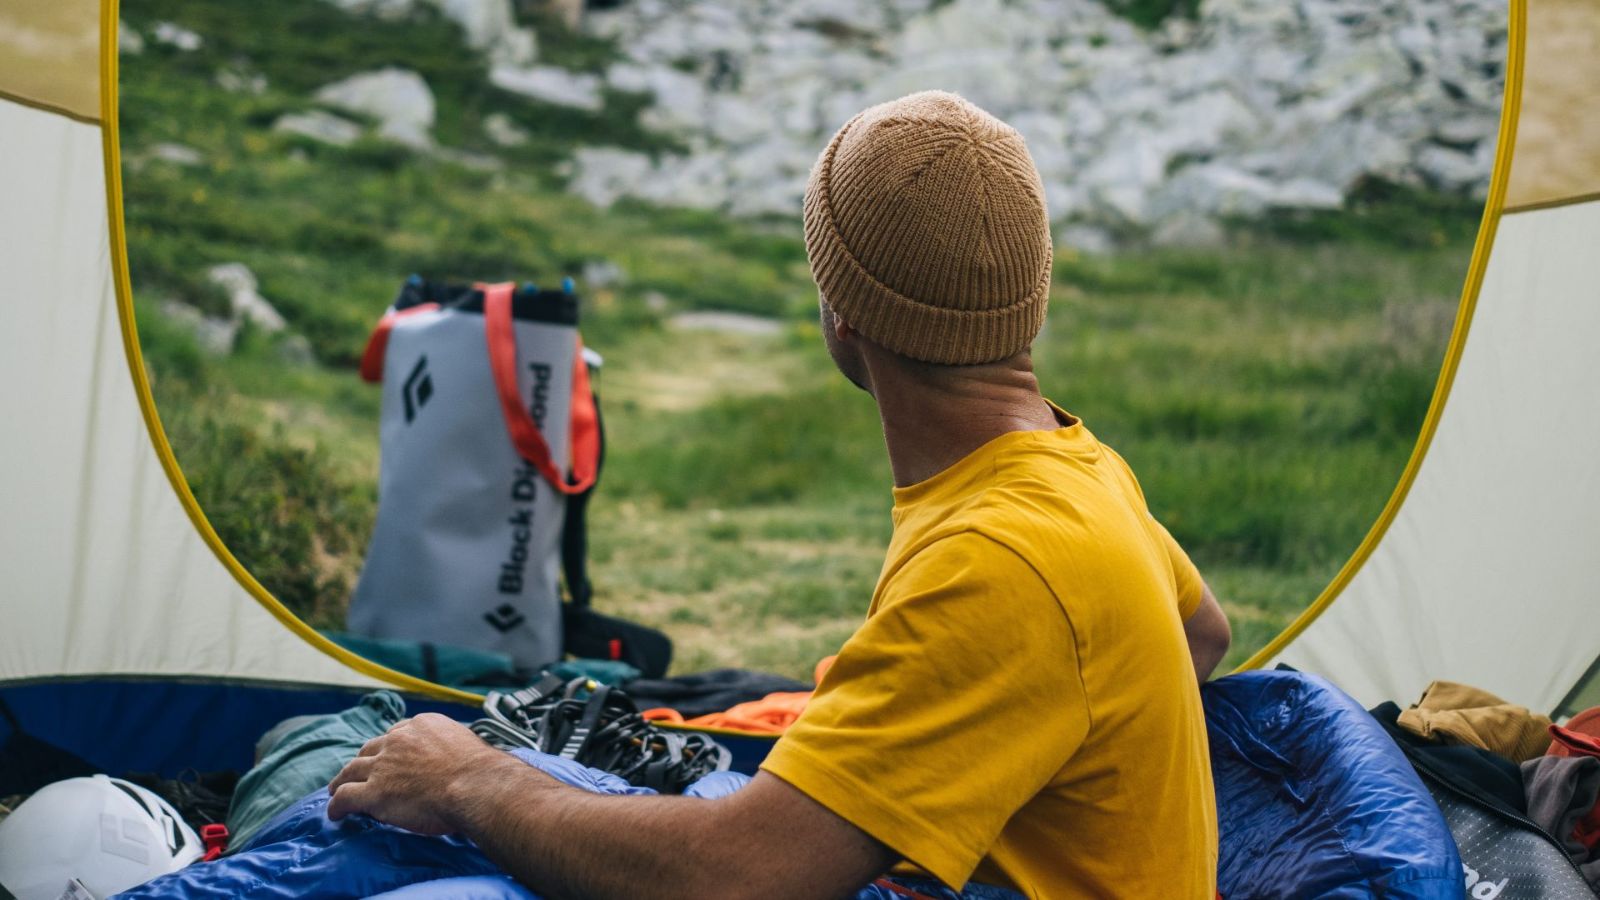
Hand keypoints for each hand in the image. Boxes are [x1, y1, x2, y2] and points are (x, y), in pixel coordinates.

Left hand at [327, 713, 508, 833]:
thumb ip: (454, 749)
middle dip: (364, 760)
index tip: (389, 756)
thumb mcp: (468, 746)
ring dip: (342, 780)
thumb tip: (460, 762)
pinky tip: (335, 813)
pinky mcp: (374, 793)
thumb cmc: (481, 771)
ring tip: (337, 789)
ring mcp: (383, 766)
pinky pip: (346, 797)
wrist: (475, 786)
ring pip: (351, 770)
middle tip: (360, 771)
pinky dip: (337, 804)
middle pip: (370, 749)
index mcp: (422, 725)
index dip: (390, 747)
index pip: (397, 733)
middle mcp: (398, 741)